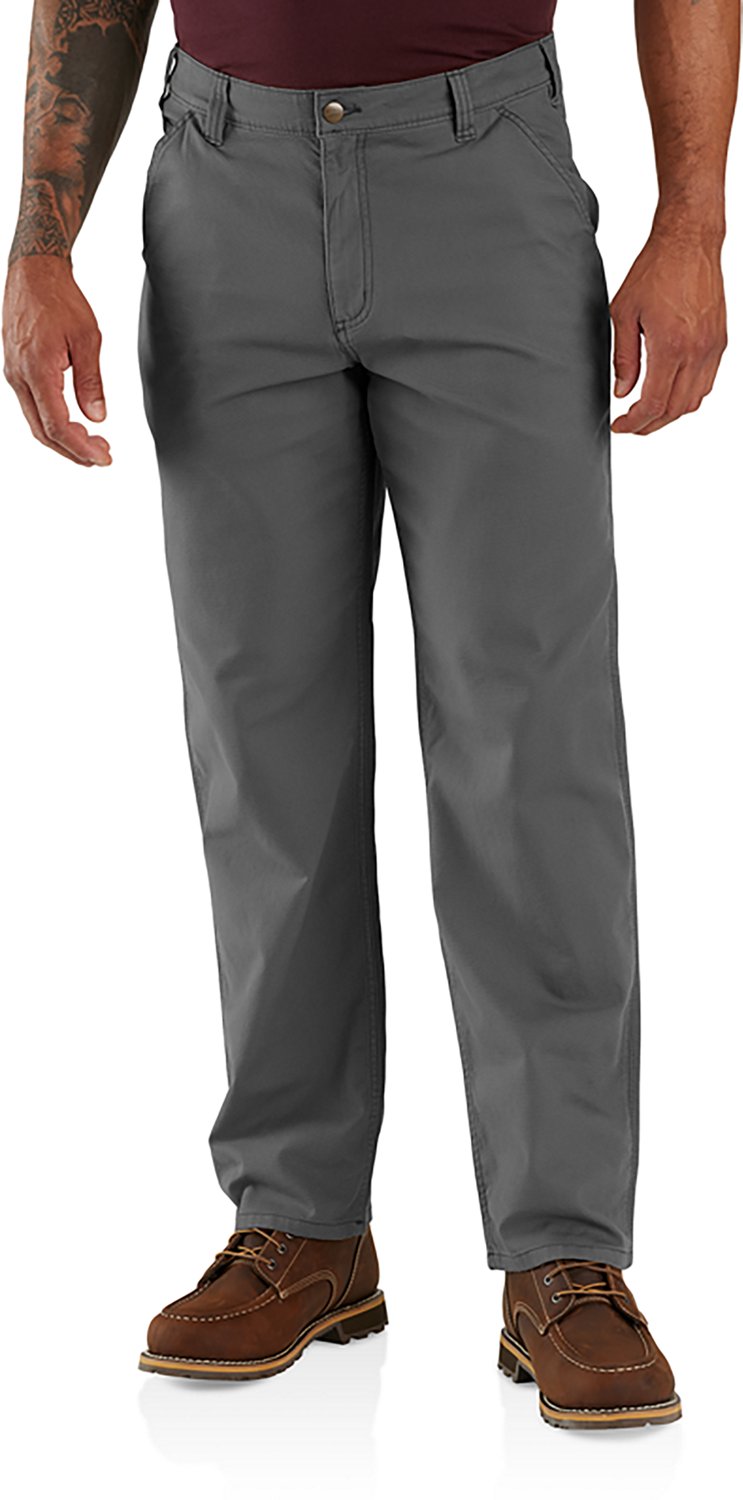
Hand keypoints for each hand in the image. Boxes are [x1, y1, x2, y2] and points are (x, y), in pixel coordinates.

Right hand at [3, 255, 111, 465]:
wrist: (33, 273)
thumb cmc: (59, 298)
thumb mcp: (87, 339)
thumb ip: (91, 381)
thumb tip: (97, 416)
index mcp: (37, 371)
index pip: (57, 425)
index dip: (80, 448)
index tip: (103, 457)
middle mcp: (19, 377)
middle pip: (43, 432)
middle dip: (73, 450)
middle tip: (102, 455)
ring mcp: (14, 375)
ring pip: (36, 423)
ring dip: (64, 439)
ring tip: (92, 442)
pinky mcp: (16, 371)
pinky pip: (32, 408)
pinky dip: (53, 422)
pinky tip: (73, 424)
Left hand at [609, 222, 726, 435]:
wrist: (689, 242)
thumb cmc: (655, 269)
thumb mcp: (624, 314)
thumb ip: (624, 358)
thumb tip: (623, 391)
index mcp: (671, 346)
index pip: (654, 403)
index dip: (635, 423)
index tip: (621, 426)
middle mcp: (697, 351)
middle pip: (675, 409)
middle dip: (651, 424)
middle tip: (632, 425)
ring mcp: (713, 347)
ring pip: (694, 400)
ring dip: (671, 413)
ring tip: (648, 412)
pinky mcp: (721, 341)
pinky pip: (707, 382)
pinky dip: (688, 396)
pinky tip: (670, 391)